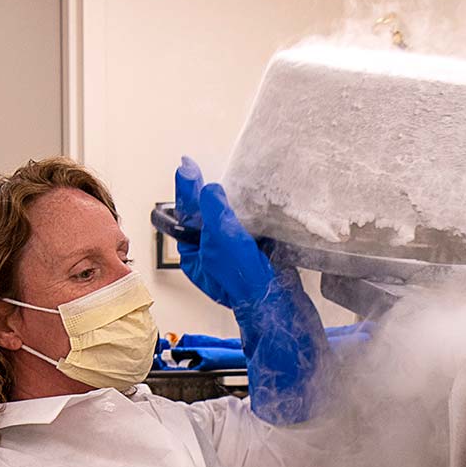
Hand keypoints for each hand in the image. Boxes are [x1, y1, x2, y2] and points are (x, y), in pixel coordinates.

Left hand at [174, 158, 275, 313]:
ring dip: (229, 201)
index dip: (186, 188)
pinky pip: (248, 225)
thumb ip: (213, 210)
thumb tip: (209, 190)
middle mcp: (212, 253)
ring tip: (224, 179)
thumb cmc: (245, 280)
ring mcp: (234, 252)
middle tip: (197, 168)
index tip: (186, 165)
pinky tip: (250, 199)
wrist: (279, 301)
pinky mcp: (255, 251)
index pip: (185, 215)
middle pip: (205, 215)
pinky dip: (248, 212)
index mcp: (195, 255)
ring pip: (227, 220)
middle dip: (205, 194)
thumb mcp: (221, 238)